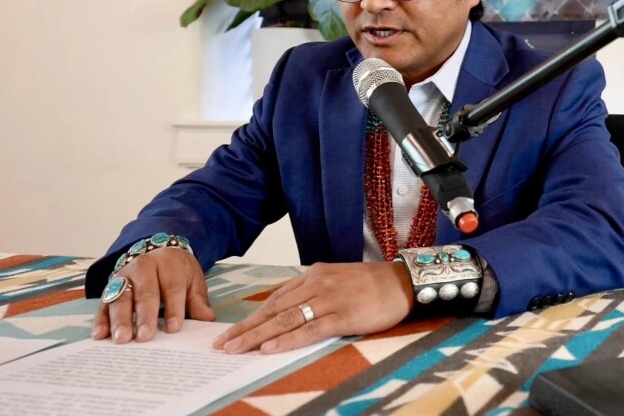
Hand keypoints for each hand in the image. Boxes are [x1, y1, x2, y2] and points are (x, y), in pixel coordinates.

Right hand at [92, 247, 214, 342]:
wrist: (157, 252)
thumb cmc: (177, 271)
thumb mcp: (193, 278)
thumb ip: (197, 299)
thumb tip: (207, 319)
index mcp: (168, 262)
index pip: (172, 286)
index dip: (173, 307)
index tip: (173, 328)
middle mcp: (143, 266)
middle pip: (144, 292)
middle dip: (144, 315)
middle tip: (144, 337)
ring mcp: (124, 276)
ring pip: (121, 297)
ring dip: (120, 319)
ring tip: (121, 338)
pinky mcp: (109, 288)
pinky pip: (103, 304)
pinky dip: (101, 320)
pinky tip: (100, 335)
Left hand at [212, 262, 412, 353]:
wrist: (402, 282)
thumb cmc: (371, 285)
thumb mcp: (336, 280)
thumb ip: (313, 292)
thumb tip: (289, 310)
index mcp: (313, 275)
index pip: (275, 299)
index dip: (251, 317)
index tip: (231, 331)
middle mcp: (316, 284)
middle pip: (274, 310)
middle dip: (246, 329)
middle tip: (222, 344)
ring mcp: (329, 299)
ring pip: (285, 319)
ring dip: (257, 336)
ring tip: (236, 349)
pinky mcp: (343, 315)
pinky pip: (309, 329)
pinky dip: (287, 339)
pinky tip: (270, 347)